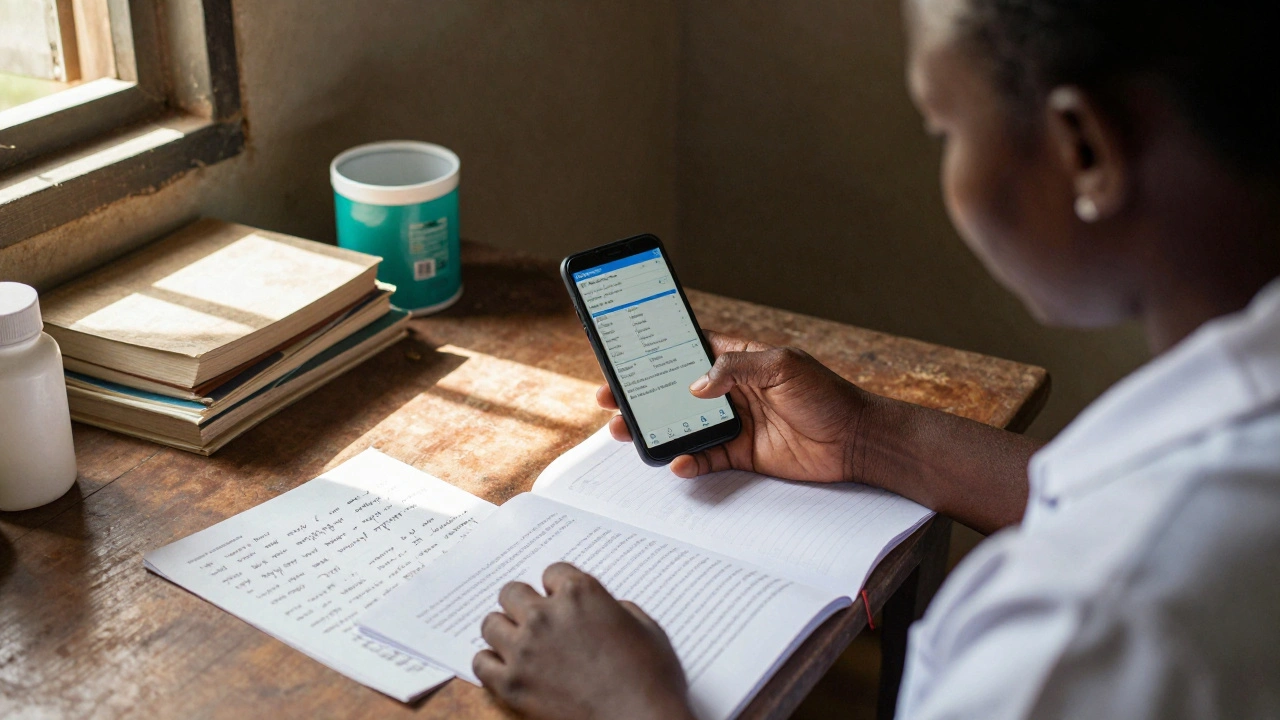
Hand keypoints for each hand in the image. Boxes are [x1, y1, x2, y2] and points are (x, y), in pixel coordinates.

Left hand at [473, 563, 694, 719]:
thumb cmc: (650, 680)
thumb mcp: (646, 628)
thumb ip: (616, 608)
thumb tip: (603, 608)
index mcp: (581, 594)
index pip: (551, 573)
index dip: (557, 588)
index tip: (560, 601)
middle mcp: (547, 615)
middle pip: (512, 592)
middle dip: (525, 604)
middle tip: (536, 620)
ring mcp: (525, 649)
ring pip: (491, 624)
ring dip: (506, 631)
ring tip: (520, 644)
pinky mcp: (511, 684)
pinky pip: (480, 662)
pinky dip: (492, 664)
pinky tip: (509, 669)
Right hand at [598, 330, 870, 480]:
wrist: (857, 440)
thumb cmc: (827, 395)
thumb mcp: (783, 367)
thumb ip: (736, 370)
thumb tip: (694, 385)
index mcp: (740, 360)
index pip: (690, 349)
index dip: (657, 352)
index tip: (625, 355)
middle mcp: (733, 390)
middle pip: (676, 391)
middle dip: (642, 395)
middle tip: (609, 399)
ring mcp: (736, 423)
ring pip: (684, 425)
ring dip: (655, 429)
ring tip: (625, 433)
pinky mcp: (743, 454)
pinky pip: (706, 458)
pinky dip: (688, 461)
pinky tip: (675, 463)